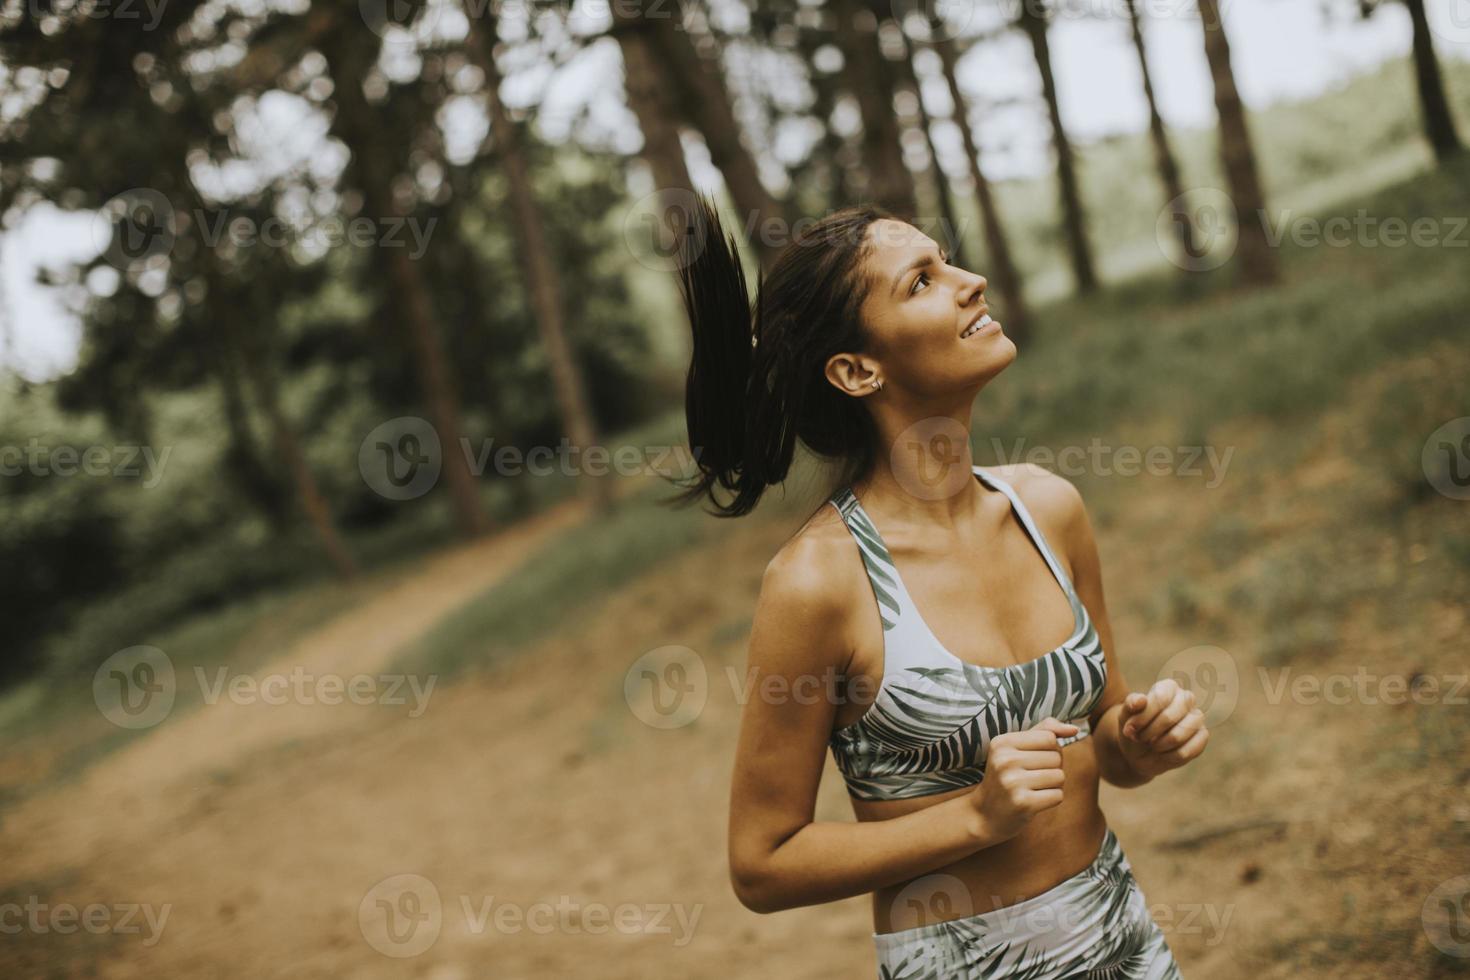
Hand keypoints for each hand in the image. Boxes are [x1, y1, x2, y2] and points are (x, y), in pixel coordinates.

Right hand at [967, 717, 1076, 843]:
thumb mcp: (1016, 748)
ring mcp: (1013, 782)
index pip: (1049, 737)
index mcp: (1002, 742)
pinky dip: (1052, 799)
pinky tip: (1034, 801)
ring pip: (1059, 776)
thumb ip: (1044, 731)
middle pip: (1056, 757)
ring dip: (1053, 785)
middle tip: (1031, 778)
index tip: (1033, 760)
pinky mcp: (1023, 803)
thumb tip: (1074, 729)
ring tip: (1033, 789)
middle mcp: (1005, 760)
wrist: (985, 814)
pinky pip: (1058, 795)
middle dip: (1052, 768)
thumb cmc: (1007, 776)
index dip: (1050, 749)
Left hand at [1117, 678, 1208, 779]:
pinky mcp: (1202, 736)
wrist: (1140, 751)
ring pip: (1179, 735)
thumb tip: (1141, 700)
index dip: (1143, 717)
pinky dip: (1171, 756)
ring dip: (1160, 745)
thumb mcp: (1126, 715)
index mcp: (1168, 687)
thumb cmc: (1135, 728)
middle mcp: (1186, 698)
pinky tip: (1163, 753)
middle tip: (1140, 738)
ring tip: (1152, 745)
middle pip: (1169, 717)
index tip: (1130, 728)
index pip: (1160, 698)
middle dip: (1150, 732)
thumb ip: (1130, 704)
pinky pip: (1189, 750)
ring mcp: (1197, 717)